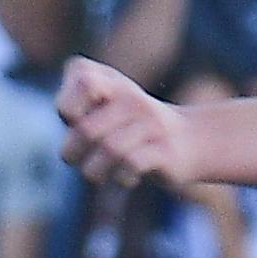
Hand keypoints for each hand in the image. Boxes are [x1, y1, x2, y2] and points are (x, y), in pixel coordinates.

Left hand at [57, 56, 198, 188]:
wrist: (191, 140)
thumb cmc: (130, 129)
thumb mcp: (101, 109)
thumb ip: (73, 109)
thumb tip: (64, 141)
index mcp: (113, 82)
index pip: (84, 79)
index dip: (69, 108)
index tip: (76, 122)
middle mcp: (133, 98)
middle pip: (86, 129)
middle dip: (72, 153)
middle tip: (78, 161)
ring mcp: (151, 123)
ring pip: (109, 149)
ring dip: (94, 171)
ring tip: (99, 174)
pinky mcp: (165, 150)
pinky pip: (132, 164)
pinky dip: (121, 178)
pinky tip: (126, 178)